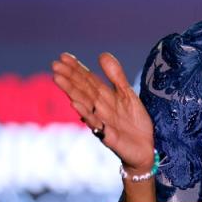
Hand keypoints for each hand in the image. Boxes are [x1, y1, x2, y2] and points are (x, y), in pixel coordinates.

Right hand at [51, 52, 154, 171]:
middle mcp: (99, 109)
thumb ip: (116, 77)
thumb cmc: (134, 122)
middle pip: (82, 90)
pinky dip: (85, 113)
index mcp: (104, 98)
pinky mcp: (109, 137)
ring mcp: (102, 122)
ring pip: (85, 104)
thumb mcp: (127, 94)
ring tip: (58, 78)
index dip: (76, 68)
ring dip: (71, 91)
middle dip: (69, 77)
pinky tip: (75, 103)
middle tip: (54, 64)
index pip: (87, 80)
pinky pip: (96, 124)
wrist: (146, 147)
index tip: (63, 56)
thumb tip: (102, 54)